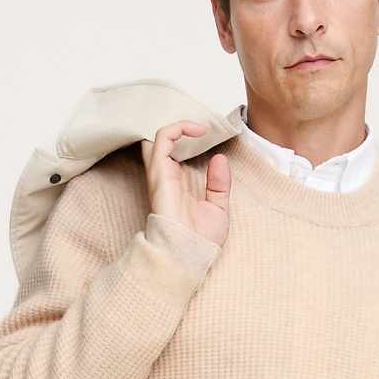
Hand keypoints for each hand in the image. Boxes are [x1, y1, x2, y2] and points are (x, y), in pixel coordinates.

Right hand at [141, 120, 230, 246]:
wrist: (189, 255)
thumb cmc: (200, 241)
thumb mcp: (218, 209)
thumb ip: (219, 184)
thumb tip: (220, 158)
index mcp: (177, 184)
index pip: (174, 153)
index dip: (187, 139)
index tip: (208, 135)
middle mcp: (166, 177)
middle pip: (161, 143)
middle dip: (177, 128)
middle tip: (199, 125)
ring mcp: (161, 174)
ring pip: (159, 136)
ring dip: (178, 124)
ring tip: (199, 126)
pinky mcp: (159, 173)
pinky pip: (162, 139)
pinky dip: (177, 128)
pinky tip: (197, 130)